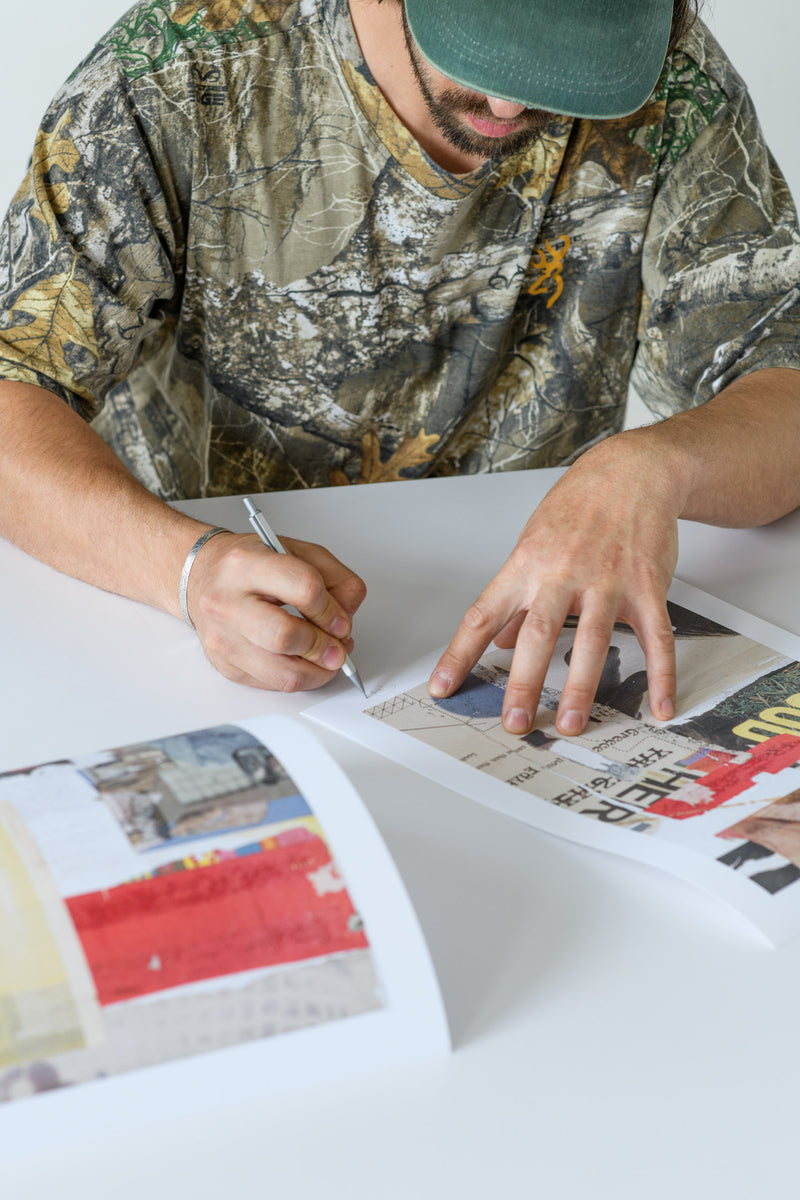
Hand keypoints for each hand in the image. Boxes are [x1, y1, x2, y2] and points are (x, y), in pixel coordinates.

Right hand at [185, 531, 365, 690]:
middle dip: (323, 647)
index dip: (332, 610)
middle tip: (339, 647)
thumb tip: (348, 614)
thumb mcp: (296, 551)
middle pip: (285, 636)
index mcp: (246, 563)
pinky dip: (298, 677)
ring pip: (282, 673)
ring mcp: (222, 637)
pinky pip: (273, 684)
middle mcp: (227, 601)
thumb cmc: (248, 564)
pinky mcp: (224, 664)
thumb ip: (334, 578)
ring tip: (328, 658)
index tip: (343, 621)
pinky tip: (304, 661)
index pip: (303, 589)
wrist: (200, 576)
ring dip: (317, 671)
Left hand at [428, 434, 682, 735]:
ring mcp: (607, 582)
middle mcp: (563, 575)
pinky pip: (656, 639)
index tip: (443, 688)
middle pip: (538, 634)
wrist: (634, 471)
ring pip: (593, 641)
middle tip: (515, 723)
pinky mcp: (647, 587)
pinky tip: (659, 708)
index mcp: (526, 565)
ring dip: (582, 687)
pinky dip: (661, 676)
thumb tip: (499, 641)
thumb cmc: (579, 506)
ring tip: (572, 724)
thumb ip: (517, 596)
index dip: (459, 654)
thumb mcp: (534, 543)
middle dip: (524, 683)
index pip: (482, 615)